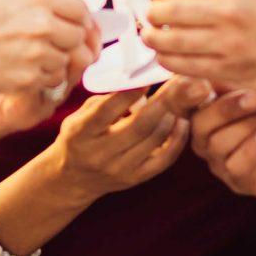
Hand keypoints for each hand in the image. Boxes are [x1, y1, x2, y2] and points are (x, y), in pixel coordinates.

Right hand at [0, 0, 98, 100]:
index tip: (81, 26)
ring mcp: (36, 53)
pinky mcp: (27, 78)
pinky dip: (46, 77)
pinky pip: (53, 79)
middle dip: (73, 41)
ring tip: (38, 56)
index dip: (84, 19)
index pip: (81, 8)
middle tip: (64, 45)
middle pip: (79, 36)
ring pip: (68, 60)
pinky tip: (29, 69)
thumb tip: (66, 2)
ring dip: (58, 60)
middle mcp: (41, 24)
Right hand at [50, 81, 191, 202]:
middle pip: (139, 126)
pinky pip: (165, 158)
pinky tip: (181, 121)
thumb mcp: (80, 116)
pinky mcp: (136, 178)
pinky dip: (178, 138)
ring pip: (155, 139)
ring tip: (178, 99)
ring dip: (171, 116)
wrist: (73, 179)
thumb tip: (140, 83)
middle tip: (177, 82)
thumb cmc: (79, 137)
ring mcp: (119, 169)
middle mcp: (99, 154)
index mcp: (80, 134)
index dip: (129, 93)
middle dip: (162, 101)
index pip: (106, 111)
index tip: (148, 76)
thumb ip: (106, 100)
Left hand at [143, 0, 255, 99]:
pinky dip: (170, 62)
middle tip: (150, 13)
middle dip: (154, 11)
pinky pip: (187, 68)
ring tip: (151, 36)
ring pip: (172, 41)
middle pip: (170, 10)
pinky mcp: (233, 72)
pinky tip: (168, 57)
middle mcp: (229, 11)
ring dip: (154, 38)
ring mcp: (229, 44)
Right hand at [177, 82, 255, 205]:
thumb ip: (249, 87)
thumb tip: (226, 79)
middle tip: (254, 98)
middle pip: (198, 123)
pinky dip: (253, 147)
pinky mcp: (241, 182)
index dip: (183, 91)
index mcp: (209, 108)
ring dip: (245, 125)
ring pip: (216, 144)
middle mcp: (208, 136)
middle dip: (225, 108)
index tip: (204, 83)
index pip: (181, 99)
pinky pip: (235, 165)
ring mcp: (221, 161)